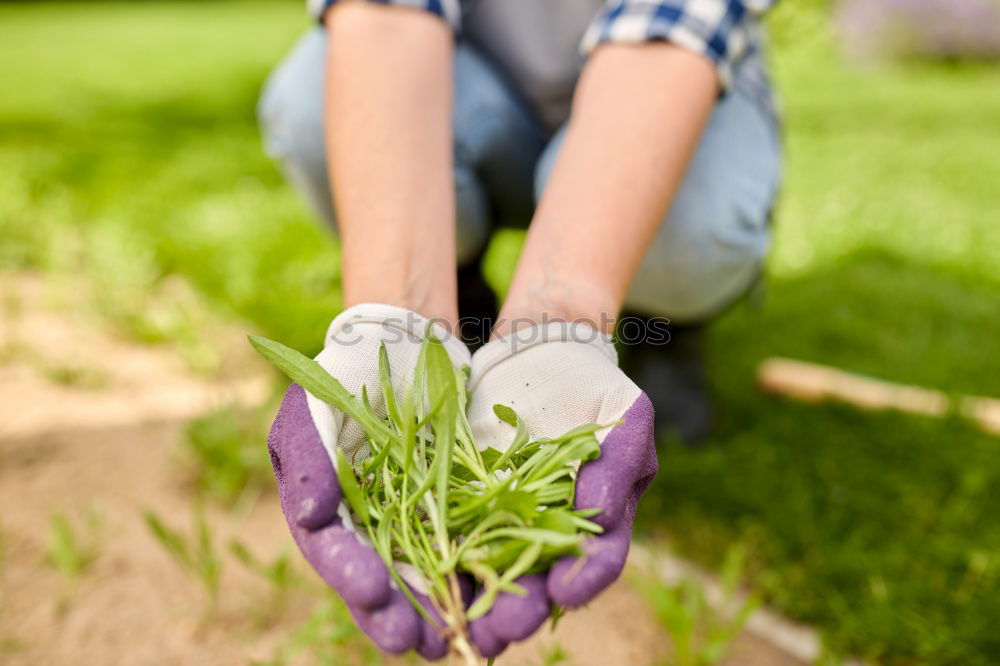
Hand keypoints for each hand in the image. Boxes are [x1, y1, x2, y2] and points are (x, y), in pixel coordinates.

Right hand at [265, 304, 469, 658]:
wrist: (398, 346)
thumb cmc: (341, 380)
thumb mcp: (310, 411)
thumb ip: (309, 462)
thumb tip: (312, 515)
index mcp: (335, 518)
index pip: (342, 557)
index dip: (356, 579)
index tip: (373, 594)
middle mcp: (381, 531)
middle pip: (395, 584)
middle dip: (410, 616)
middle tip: (426, 643)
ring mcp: (427, 520)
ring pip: (444, 573)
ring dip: (463, 605)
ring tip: (481, 634)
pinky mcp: (471, 502)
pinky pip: (487, 537)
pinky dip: (502, 562)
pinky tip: (521, 585)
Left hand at [464, 323, 657, 656]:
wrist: (538, 358)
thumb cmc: (593, 387)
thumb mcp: (623, 414)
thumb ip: (619, 460)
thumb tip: (603, 514)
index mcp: (598, 521)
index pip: (598, 559)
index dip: (583, 579)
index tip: (564, 593)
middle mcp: (550, 532)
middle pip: (537, 581)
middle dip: (518, 608)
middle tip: (499, 631)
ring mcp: (504, 520)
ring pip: (489, 570)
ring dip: (470, 600)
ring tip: (451, 626)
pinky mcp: (461, 502)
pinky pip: (447, 534)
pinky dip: (433, 559)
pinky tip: (415, 581)